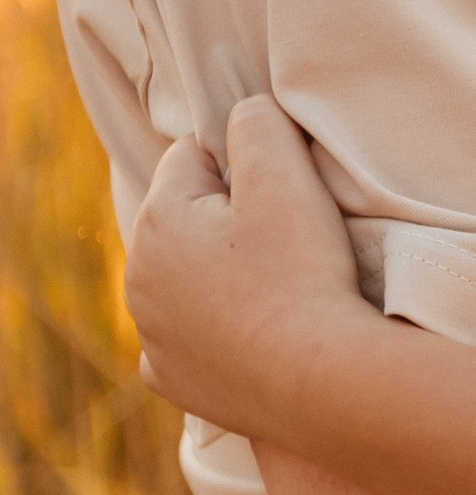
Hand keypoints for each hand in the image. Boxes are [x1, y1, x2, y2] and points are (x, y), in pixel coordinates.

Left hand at [126, 97, 367, 443]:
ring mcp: (151, 335)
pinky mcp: (173, 381)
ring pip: (182, 280)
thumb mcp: (285, 174)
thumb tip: (241, 113)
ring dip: (218, 276)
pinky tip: (251, 337)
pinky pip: (184, 341)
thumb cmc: (303, 271)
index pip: (191, 158)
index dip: (243, 167)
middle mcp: (137, 276)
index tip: (282, 196)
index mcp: (157, 219)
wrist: (319, 379)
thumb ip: (255, 123)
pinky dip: (212, 334)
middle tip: (287, 243)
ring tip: (277, 290)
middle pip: (182, 220)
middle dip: (225, 221)